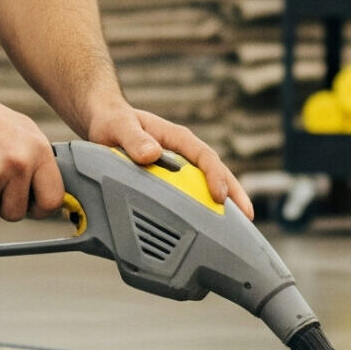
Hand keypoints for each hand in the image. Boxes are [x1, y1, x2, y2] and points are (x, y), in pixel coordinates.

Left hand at [85, 105, 253, 219]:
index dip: (215, 176)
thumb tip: (151, 155)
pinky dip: (202, 208)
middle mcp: (183, 153)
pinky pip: (191, 194)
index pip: (205, 156)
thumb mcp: (119, 126)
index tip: (220, 196)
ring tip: (237, 228)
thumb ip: (133, 139)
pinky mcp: (171, 179)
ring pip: (207, 185)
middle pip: (216, 173)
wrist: (104, 121)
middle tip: (246, 218)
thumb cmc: (113, 121)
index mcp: (177, 138)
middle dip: (234, 194)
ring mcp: (180, 167)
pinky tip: (208, 227)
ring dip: (224, 204)